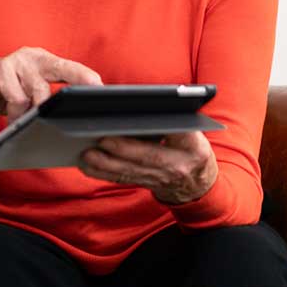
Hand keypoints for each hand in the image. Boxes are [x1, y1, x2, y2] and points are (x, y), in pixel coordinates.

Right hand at [0, 47, 101, 120]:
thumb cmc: (4, 93)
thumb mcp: (29, 93)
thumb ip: (47, 97)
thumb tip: (71, 115)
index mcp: (43, 61)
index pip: (69, 66)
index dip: (85, 76)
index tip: (102, 87)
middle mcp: (32, 57)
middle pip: (61, 68)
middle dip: (79, 79)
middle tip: (91, 92)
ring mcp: (15, 62)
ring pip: (38, 90)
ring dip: (36, 112)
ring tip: (29, 124)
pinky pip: (17, 98)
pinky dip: (17, 114)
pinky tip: (12, 121)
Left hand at [79, 130, 217, 204]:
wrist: (198, 181)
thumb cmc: (189, 145)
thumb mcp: (191, 130)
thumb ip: (173, 118)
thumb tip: (141, 102)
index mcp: (192, 144)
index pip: (178, 133)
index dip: (158, 126)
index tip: (138, 119)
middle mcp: (179, 164)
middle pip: (148, 156)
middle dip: (123, 149)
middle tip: (101, 138)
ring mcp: (162, 178)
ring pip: (132, 170)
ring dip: (107, 164)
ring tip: (87, 153)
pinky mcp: (147, 184)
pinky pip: (123, 179)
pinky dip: (104, 174)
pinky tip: (87, 166)